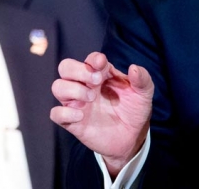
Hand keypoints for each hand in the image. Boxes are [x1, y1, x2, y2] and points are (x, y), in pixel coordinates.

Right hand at [50, 52, 152, 176]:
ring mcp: (76, 103)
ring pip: (57, 87)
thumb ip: (142, 79)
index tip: (102, 64)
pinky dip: (64, 113)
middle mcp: (84, 85)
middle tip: (96, 81)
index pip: (89, 59)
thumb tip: (134, 68)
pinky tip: (81, 116)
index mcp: (100, 74)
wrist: (131, 139)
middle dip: (78, 70)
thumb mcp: (143, 94)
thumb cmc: (133, 111)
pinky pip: (56, 114)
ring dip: (72, 89)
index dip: (93, 59)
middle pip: (65, 67)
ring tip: (91, 98)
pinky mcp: (72, 122)